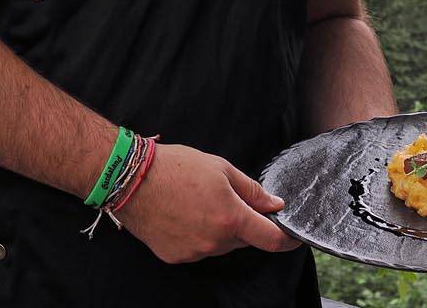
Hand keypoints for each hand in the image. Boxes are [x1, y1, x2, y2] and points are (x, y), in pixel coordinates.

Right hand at [117, 144, 302, 263]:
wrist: (132, 180)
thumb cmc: (176, 168)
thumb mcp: (221, 169)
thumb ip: (251, 190)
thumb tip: (274, 204)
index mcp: (231, 218)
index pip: (270, 239)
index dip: (287, 239)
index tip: (294, 236)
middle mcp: (214, 241)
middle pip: (243, 239)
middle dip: (243, 222)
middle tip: (226, 198)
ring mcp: (194, 252)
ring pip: (220, 244)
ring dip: (220, 229)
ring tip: (199, 202)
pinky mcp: (175, 257)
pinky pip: (198, 248)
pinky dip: (198, 235)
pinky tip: (184, 214)